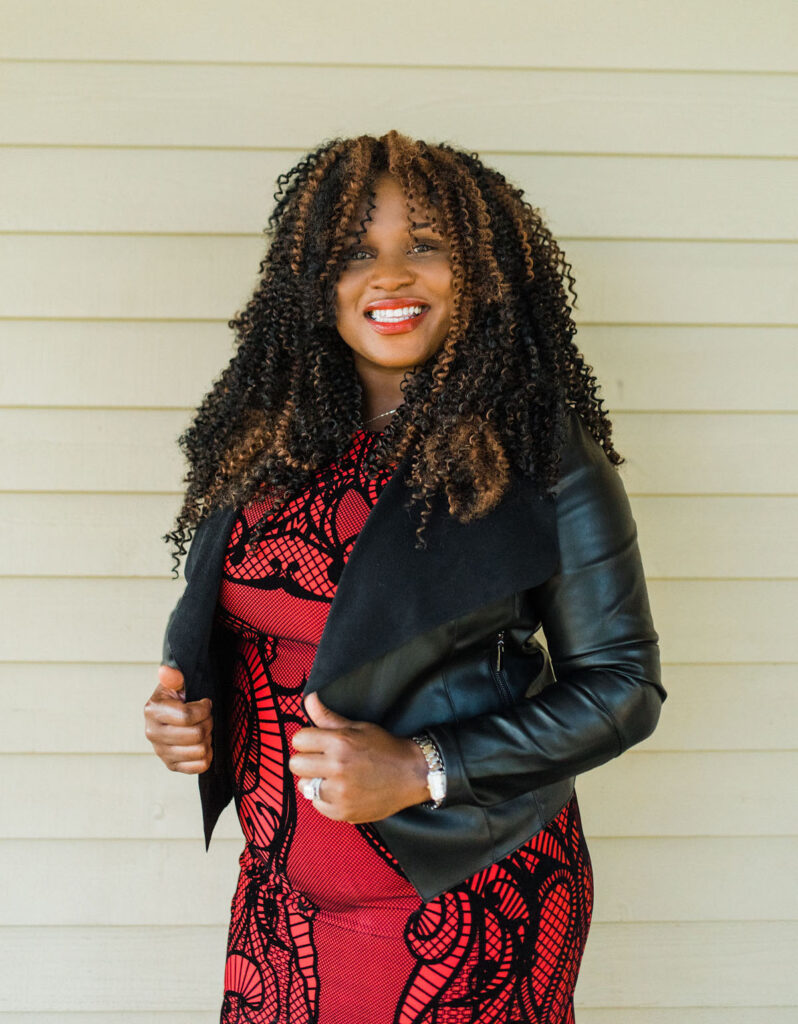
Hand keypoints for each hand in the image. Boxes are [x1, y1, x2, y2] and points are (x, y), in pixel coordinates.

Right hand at [143, 665, 213, 773]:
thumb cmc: (178, 696)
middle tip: (206, 717)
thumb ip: (174, 676)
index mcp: (152, 710)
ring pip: (200, 751)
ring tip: (203, 729)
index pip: (187, 716)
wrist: (173, 712)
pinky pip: (200, 766)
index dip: (204, 709)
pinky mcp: (171, 765)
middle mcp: (152, 733)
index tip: (206, 703)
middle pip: (196, 735)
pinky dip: (207, 755)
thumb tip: (166, 671)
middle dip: (208, 723)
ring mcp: (161, 752)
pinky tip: (202, 743)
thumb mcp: (177, 682)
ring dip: (208, 738)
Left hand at [289, 691, 430, 822]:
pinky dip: (325, 798)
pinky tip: (340, 790)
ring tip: (332, 777)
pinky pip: (317, 805)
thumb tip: (308, 700)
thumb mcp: (358, 727)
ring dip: (314, 780)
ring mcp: (340, 793)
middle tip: (322, 760)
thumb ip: (328, 717)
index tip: (317, 743)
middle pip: (296, 764)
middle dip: (307, 760)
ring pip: (304, 786)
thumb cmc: (384, 748)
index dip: (307, 740)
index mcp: (340, 743)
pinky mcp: (343, 812)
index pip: (299, 739)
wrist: (413, 774)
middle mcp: (337, 768)